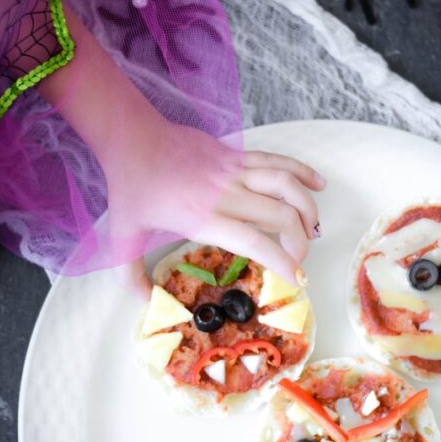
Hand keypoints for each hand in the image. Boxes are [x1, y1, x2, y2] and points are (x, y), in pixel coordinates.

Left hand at [114, 134, 324, 297]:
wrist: (132, 137)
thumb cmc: (130, 187)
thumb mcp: (122, 238)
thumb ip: (132, 277)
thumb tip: (148, 304)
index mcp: (203, 218)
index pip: (256, 242)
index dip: (283, 262)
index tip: (295, 279)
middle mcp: (225, 193)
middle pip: (282, 215)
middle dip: (300, 242)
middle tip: (299, 260)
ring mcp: (234, 170)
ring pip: (286, 184)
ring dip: (308, 207)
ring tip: (315, 229)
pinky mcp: (236, 154)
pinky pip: (277, 161)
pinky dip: (302, 172)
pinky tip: (318, 184)